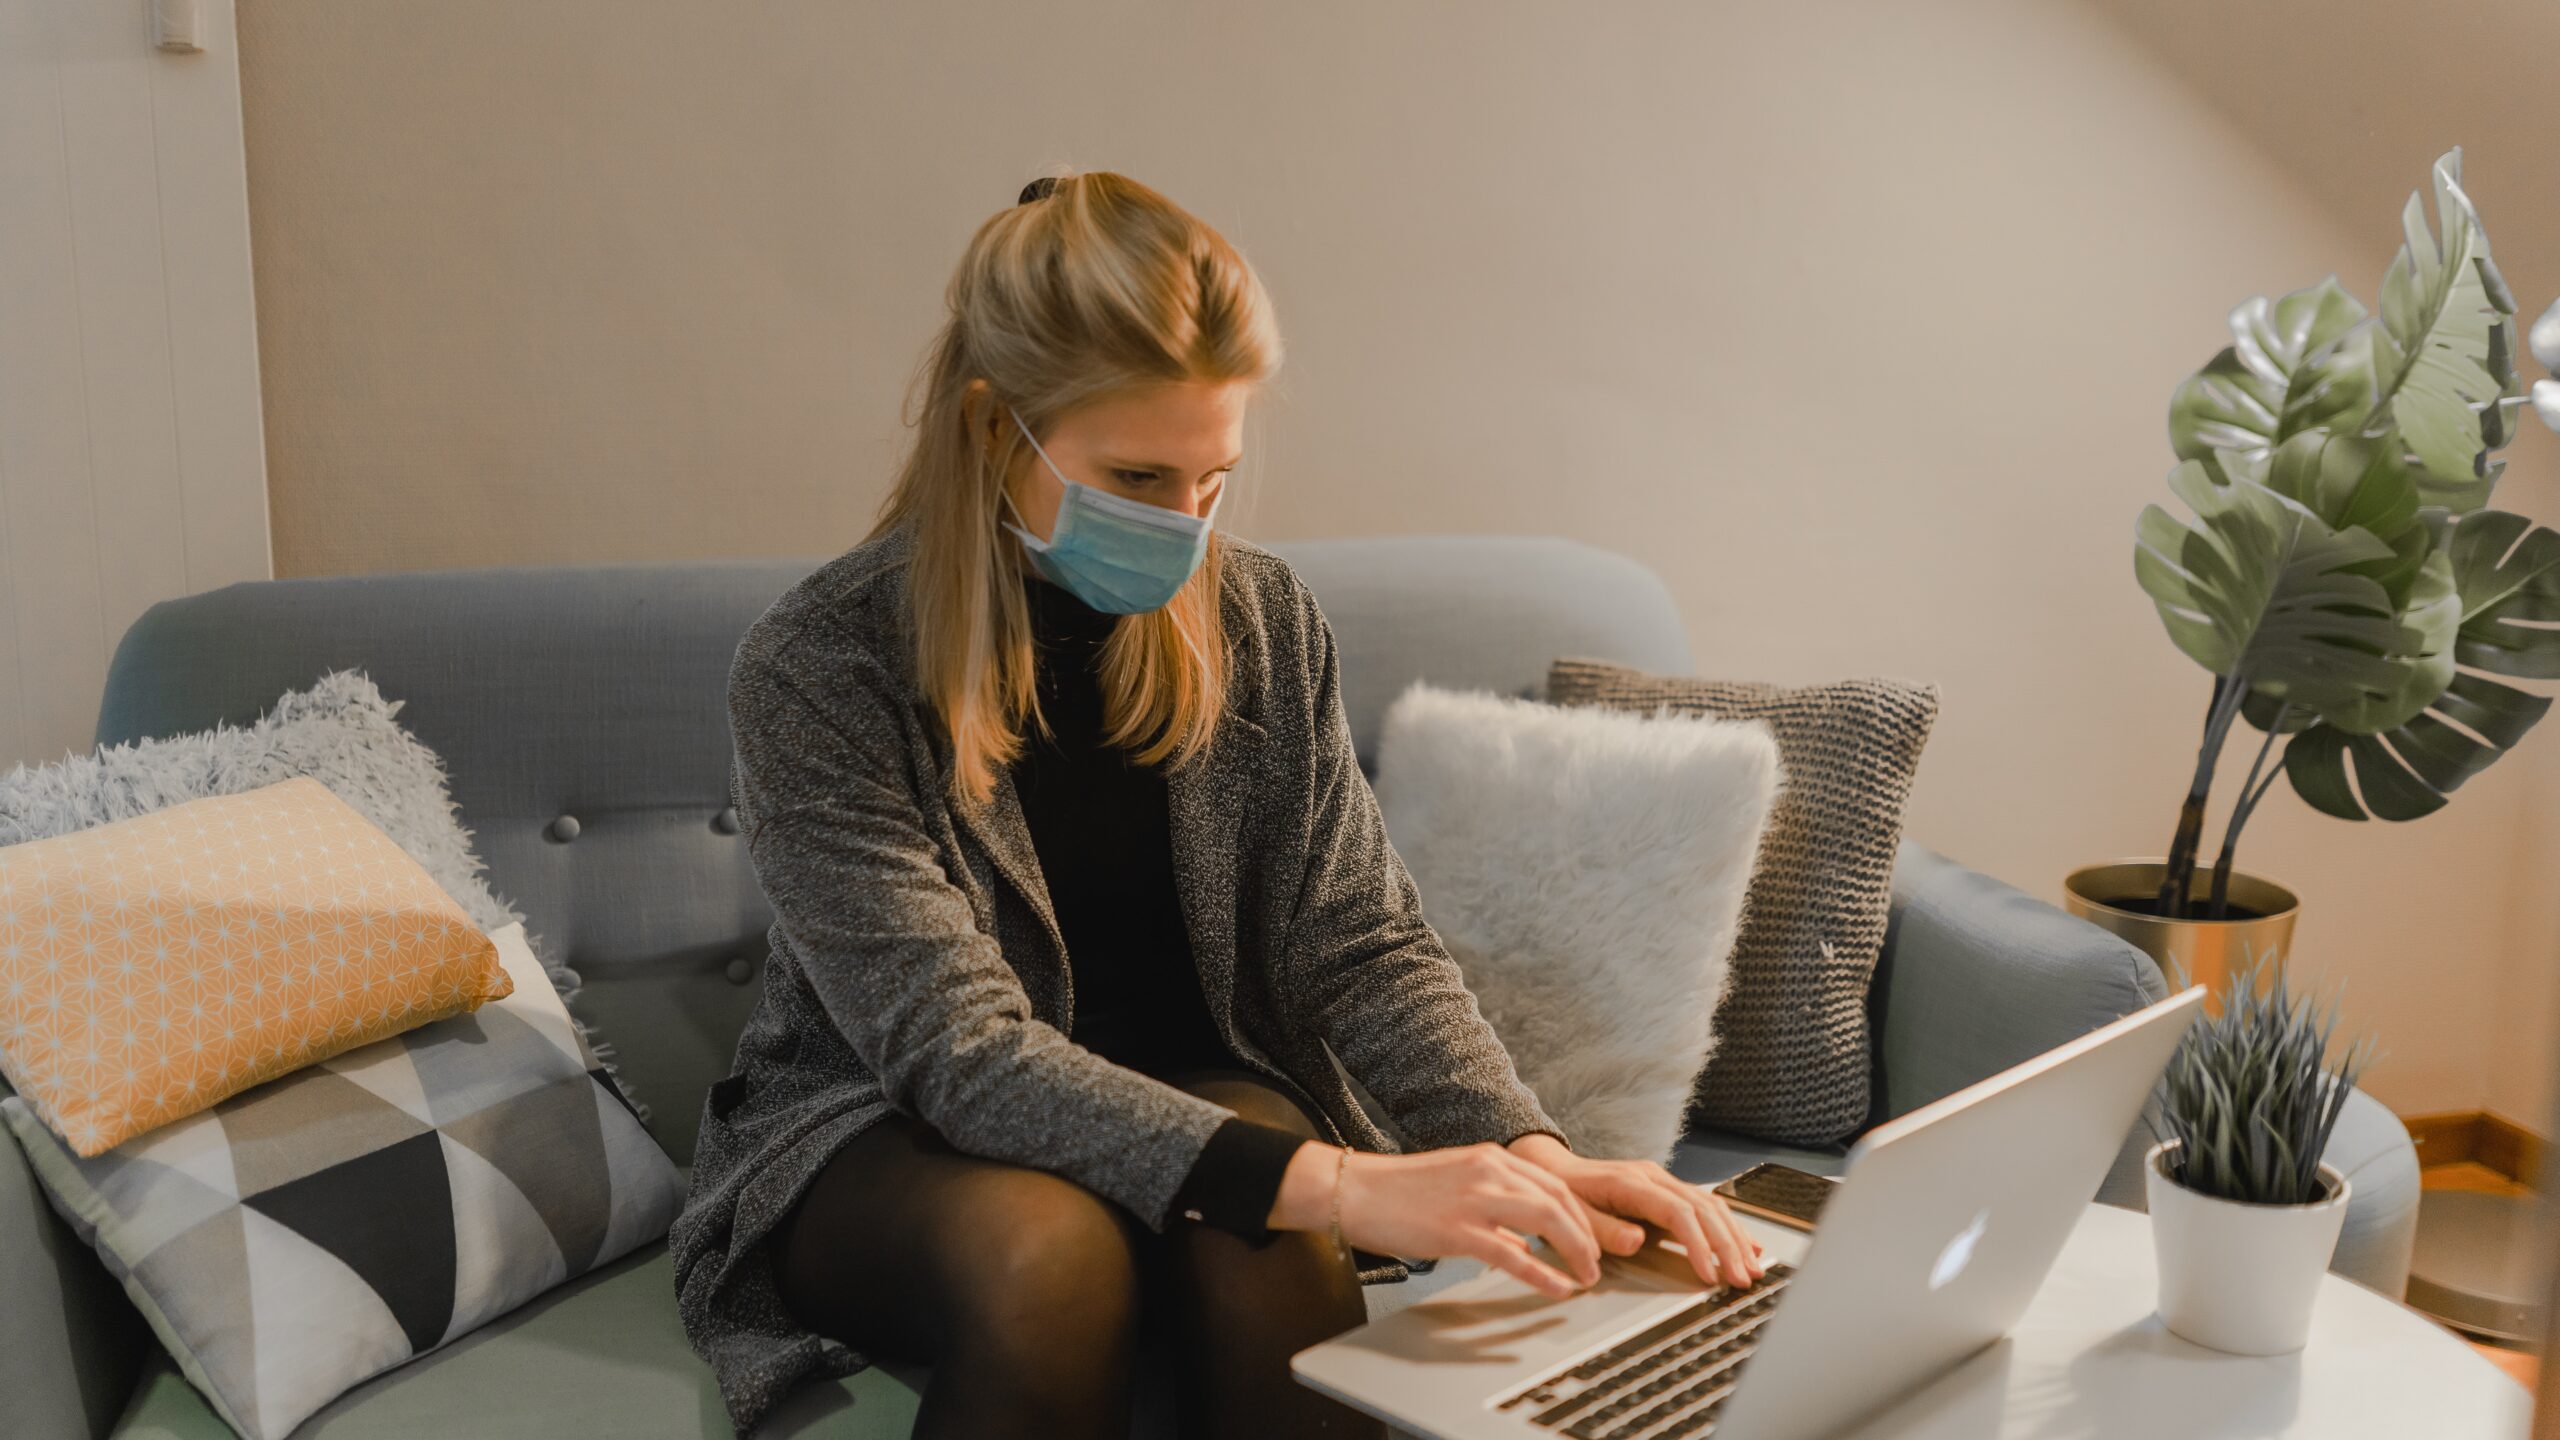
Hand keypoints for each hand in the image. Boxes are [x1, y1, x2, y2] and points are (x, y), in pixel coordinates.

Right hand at [1268, 1140, 1608, 1298]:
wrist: (1355, 1190)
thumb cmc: (1398, 1191)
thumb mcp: (1456, 1181)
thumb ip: (1492, 1200)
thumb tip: (1521, 1237)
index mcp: (1491, 1157)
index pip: (1554, 1183)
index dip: (1580, 1214)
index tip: (1591, 1238)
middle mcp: (1489, 1170)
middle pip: (1559, 1199)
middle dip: (1587, 1234)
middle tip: (1596, 1262)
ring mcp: (1474, 1199)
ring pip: (1547, 1219)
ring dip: (1575, 1251)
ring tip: (1585, 1276)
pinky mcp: (1458, 1229)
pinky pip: (1513, 1253)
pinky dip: (1542, 1273)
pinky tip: (1558, 1288)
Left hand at [1504, 1132, 1765, 1289]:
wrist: (1553, 1168)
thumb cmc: (1562, 1193)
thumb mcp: (1572, 1213)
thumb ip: (1603, 1229)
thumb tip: (1637, 1240)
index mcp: (1631, 1182)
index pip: (1678, 1213)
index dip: (1698, 1244)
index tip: (1709, 1274)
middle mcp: (1654, 1177)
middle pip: (1704, 1209)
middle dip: (1727, 1246)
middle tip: (1742, 1279)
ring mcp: (1663, 1181)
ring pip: (1711, 1206)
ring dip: (1735, 1238)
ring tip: (1753, 1268)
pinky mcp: (1667, 1190)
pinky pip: (1706, 1206)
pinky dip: (1729, 1227)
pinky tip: (1747, 1245)